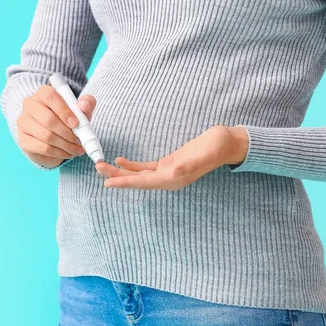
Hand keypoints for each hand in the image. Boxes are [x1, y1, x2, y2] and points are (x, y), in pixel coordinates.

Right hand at [17, 84, 96, 168]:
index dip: (64, 111)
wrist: (53, 138)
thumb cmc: (67, 119)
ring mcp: (24, 123)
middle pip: (48, 119)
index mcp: (43, 93)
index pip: (50, 97)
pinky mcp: (23, 141)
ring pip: (46, 136)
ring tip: (77, 149)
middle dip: (67, 133)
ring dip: (65, 145)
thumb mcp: (80, 110)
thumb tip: (84, 105)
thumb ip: (86, 104)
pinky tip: (67, 153)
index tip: (76, 123)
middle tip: (80, 140)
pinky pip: (43, 148)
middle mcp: (30, 105)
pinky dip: (59, 153)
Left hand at [95, 125, 248, 189]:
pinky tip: (120, 161)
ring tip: (103, 166)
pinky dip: (132, 165)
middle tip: (98, 168)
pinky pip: (145, 168)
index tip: (107, 182)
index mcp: (173, 179)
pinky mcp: (168, 164)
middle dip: (117, 176)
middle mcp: (168, 178)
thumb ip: (188, 164)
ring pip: (138, 175)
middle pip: (137, 180)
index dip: (124, 182)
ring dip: (121, 171)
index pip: (143, 182)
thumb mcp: (203, 154)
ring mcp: (167, 172)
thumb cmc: (217, 146)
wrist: (227, 143)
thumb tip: (172, 173)